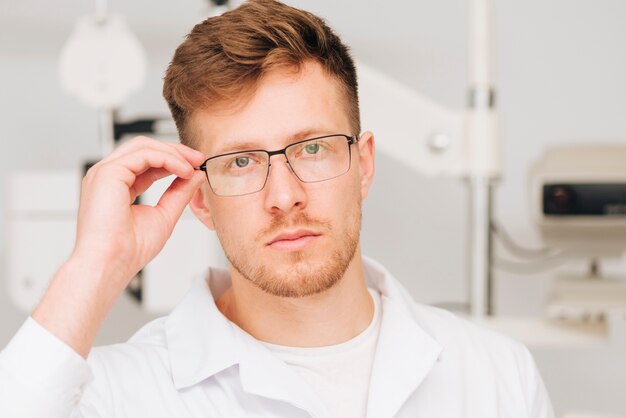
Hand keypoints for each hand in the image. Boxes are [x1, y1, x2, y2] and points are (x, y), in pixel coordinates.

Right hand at [32, 136, 206, 356]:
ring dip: (173, 153)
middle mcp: (108, 176)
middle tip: (198, 159)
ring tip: (193, 165)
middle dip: (174, 150)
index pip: (146, 161)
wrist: (111, 264)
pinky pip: (144, 154)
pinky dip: (168, 159)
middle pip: (144, 147)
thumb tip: (195, 175)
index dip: (173, 160)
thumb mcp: (164, 215)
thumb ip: (179, 193)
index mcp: (117, 185)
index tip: (195, 165)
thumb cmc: (129, 250)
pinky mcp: (108, 173)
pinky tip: (183, 170)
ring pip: (143, 146)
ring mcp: (105, 172)